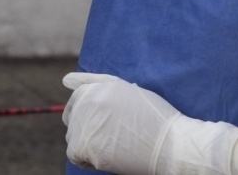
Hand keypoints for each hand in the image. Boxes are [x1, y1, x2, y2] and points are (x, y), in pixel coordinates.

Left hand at [62, 73, 237, 174]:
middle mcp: (87, 102)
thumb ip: (93, 81)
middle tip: (116, 134)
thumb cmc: (152, 116)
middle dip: (88, 128)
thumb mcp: (124, 89)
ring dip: (89, 143)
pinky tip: (110, 155)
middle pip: (72, 119)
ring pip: (73, 136)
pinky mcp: (86, 146)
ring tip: (116, 143)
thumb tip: (65, 79)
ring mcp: (85, 124)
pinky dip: (88, 159)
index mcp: (95, 88)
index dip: (92, 115)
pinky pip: (75, 154)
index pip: (76, 101)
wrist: (172, 145)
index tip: (111, 122)